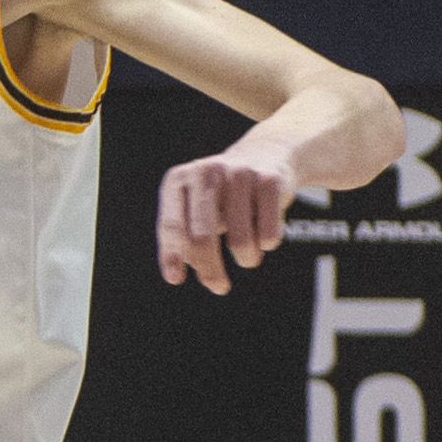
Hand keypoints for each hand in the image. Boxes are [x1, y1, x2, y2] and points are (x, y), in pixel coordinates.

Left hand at [157, 145, 295, 293]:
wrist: (267, 154)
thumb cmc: (224, 194)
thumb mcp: (197, 208)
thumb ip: (184, 238)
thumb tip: (176, 275)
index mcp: (179, 179)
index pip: (172, 224)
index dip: (172, 254)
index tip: (175, 280)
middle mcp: (205, 173)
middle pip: (202, 237)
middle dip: (210, 270)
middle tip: (218, 287)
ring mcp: (238, 174)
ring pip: (240, 242)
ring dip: (246, 258)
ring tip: (247, 253)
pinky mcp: (270, 181)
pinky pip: (269, 235)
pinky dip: (267, 243)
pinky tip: (265, 232)